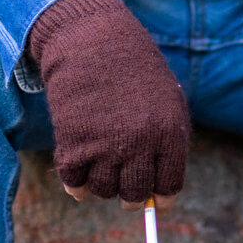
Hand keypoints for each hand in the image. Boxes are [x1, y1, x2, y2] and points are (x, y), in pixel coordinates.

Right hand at [28, 0, 190, 211]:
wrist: (92, 40)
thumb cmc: (133, 70)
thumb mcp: (166, 101)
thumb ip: (167, 142)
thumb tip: (158, 190)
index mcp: (169, 134)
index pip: (168, 186)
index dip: (160, 198)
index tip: (155, 201)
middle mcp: (139, 145)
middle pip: (134, 194)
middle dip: (130, 197)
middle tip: (125, 192)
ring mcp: (105, 146)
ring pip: (103, 191)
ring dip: (102, 187)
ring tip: (101, 170)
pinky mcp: (73, 143)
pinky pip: (74, 183)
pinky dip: (75, 186)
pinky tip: (78, 178)